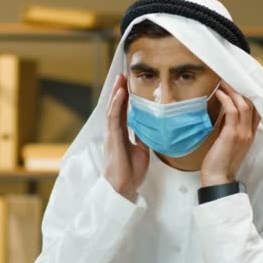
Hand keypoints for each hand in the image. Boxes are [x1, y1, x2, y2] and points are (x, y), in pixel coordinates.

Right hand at [103, 74, 149, 201]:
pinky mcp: (112, 138)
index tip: (129, 84)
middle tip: (123, 74)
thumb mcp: (142, 151)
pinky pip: (113, 117)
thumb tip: (151, 128)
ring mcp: (111, 134)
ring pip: (112, 108)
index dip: (125, 97)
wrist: (123, 187)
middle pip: (116, 106)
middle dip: (119, 90)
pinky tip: (120, 93)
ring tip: (121, 78)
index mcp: (121, 134)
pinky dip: (116, 104)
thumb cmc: (131, 172)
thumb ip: (143, 138)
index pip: (123, 111)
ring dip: (116, 92)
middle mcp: (114, 132)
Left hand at [200, 81, 260, 186]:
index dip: (252, 94)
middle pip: (252, 103)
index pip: (257, 109)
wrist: (218, 179)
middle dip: (241, 88)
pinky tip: (219, 93)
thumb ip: (230, 126)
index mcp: (250, 134)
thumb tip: (225, 109)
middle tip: (229, 77)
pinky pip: (232, 111)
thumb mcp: (228, 141)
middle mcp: (249, 132)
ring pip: (244, 104)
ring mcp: (242, 133)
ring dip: (233, 91)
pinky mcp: (232, 135)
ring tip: (222, 82)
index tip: (242, 82)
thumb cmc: (219, 161)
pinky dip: (226, 100)